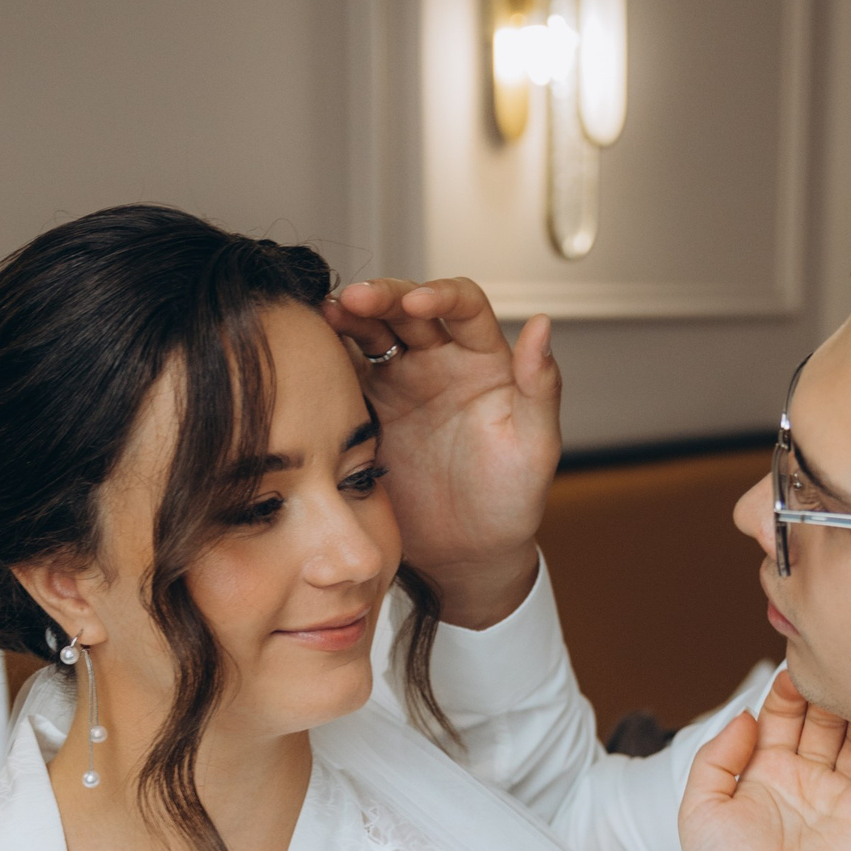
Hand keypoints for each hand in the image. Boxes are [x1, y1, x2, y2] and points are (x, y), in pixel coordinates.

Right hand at [323, 276, 559, 625]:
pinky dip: (326, 360)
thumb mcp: (536, 447)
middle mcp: (439, 361)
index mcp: (484, 360)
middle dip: (381, 297)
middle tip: (354, 299)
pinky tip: (309, 354)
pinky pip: (344, 377)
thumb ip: (541, 386)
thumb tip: (541, 324)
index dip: (439, 295)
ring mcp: (400, 384)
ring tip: (325, 314)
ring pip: (370, 334)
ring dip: (347, 318)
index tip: (417, 302)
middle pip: (406, 309)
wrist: (466, 555)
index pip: (463, 306)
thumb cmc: (511, 502)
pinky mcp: (367, 412)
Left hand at [679, 669, 850, 850]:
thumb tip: (745, 715)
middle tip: (830, 659)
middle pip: (823, 718)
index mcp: (765, 774)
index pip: (783, 716)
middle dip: (826, 687)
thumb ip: (717, 756)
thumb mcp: (699, 807)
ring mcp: (840, 795)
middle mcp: (805, 780)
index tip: (793, 662)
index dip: (788, 688)